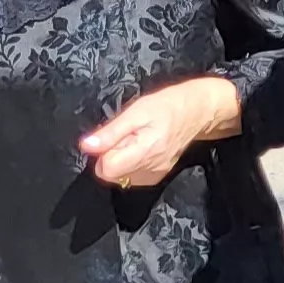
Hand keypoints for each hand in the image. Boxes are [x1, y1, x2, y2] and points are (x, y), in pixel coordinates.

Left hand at [77, 75, 240, 187]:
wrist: (197, 112)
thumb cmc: (166, 106)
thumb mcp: (136, 112)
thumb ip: (110, 132)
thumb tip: (86, 146)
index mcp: (144, 152)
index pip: (106, 169)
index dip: (103, 153)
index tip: (113, 138)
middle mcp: (150, 170)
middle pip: (112, 175)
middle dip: (112, 156)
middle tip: (126, 136)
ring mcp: (155, 175)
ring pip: (121, 177)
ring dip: (122, 160)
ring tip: (135, 141)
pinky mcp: (158, 176)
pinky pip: (133, 177)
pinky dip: (131, 164)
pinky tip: (141, 149)